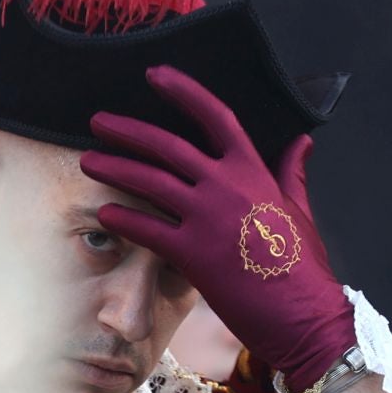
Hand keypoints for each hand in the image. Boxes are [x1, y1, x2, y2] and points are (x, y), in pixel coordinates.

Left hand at [78, 66, 356, 388]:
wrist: (303, 316)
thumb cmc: (303, 266)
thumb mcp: (299, 209)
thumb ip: (291, 172)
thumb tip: (301, 142)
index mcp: (253, 170)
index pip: (214, 116)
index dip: (183, 91)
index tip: (154, 76)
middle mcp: (226, 185)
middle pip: (167, 146)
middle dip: (127, 131)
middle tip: (98, 123)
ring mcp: (206, 217)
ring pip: (149, 181)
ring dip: (114, 168)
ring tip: (88, 161)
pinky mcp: (191, 253)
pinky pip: (146, 229)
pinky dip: (122, 219)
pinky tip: (103, 213)